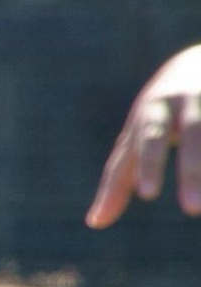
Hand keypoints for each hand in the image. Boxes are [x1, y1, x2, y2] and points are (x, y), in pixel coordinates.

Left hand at [87, 44, 200, 227]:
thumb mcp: (133, 141)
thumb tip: (95, 223)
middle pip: (194, 132)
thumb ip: (117, 180)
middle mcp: (188, 101)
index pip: (150, 140)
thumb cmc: (156, 114)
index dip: (150, 165)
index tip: (148, 194)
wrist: (196, 62)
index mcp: (154, 112)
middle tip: (192, 209)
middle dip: (192, 168)